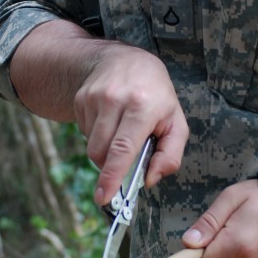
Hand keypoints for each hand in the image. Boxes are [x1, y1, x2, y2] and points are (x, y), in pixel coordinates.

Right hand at [74, 43, 188, 204]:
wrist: (127, 60)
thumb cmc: (156, 95)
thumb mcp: (176, 121)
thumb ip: (170, 155)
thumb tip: (149, 179)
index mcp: (142, 106)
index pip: (123, 148)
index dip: (112, 176)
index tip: (104, 197)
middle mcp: (115, 99)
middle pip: (101, 151)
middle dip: (111, 167)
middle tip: (125, 161)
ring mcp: (94, 97)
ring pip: (91, 145)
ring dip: (105, 150)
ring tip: (121, 132)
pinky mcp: (81, 98)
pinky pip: (84, 132)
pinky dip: (97, 135)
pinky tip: (110, 121)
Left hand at [182, 180, 257, 257]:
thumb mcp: (230, 198)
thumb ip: (208, 222)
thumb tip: (188, 243)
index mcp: (237, 246)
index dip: (193, 253)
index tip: (200, 236)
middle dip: (212, 247)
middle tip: (228, 224)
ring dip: (225, 250)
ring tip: (242, 228)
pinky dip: (237, 254)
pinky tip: (250, 237)